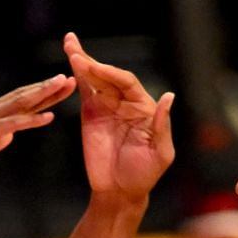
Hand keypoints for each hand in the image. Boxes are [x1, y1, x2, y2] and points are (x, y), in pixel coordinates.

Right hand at [0, 74, 75, 187]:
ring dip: (43, 93)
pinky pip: (13, 124)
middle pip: (24, 96)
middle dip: (47, 87)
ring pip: (21, 103)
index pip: (19, 100)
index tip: (59, 88)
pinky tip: (48, 117)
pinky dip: (32, 120)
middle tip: (69, 78)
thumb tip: (8, 137)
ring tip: (63, 85)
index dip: (41, 93)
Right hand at [64, 31, 174, 201]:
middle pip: (109, 76)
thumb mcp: (160, 153)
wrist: (119, 193)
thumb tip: (168, 97)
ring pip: (95, 80)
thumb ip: (162, 126)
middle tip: (74, 46)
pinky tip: (70, 62)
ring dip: (82, 62)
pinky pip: (85, 92)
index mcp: (145, 107)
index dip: (110, 73)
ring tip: (69, 44)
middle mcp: (126, 103)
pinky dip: (77, 78)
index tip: (94, 68)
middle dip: (92, 62)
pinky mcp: (92, 115)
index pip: (127, 82)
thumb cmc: (144, 175)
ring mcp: (108, 107)